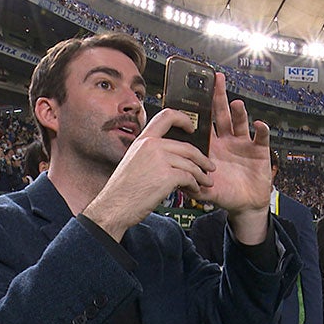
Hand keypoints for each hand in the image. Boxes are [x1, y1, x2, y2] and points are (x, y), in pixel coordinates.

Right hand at [85, 73, 270, 243]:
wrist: (114, 207)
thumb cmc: (123, 190)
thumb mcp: (134, 162)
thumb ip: (151, 155)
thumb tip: (173, 157)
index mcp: (143, 140)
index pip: (166, 116)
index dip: (183, 119)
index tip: (192, 127)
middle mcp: (151, 146)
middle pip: (187, 147)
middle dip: (202, 159)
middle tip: (209, 166)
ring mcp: (159, 160)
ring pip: (191, 164)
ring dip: (201, 175)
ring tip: (206, 182)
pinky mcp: (166, 176)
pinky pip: (189, 178)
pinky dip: (194, 185)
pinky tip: (194, 190)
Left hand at [192, 73, 270, 243]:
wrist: (246, 205)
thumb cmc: (225, 194)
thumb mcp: (205, 191)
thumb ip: (191, 186)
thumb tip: (175, 183)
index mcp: (211, 147)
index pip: (204, 123)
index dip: (200, 109)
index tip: (195, 94)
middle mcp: (227, 141)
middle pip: (221, 115)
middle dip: (218, 98)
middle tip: (216, 80)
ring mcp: (243, 143)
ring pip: (240, 122)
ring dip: (239, 113)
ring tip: (236, 104)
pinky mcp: (259, 150)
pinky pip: (261, 137)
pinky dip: (261, 130)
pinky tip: (259, 125)